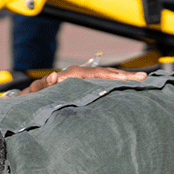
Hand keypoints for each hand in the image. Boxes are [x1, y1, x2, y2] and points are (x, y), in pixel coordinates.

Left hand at [17, 65, 145, 94]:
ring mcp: (82, 80)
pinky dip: (116, 83)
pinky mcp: (84, 87)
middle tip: (143, 78)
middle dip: (124, 76)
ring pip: (106, 77)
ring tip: (143, 80)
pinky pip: (103, 83)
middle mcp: (78, 75)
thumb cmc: (31, 98)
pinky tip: (130, 86)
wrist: (29, 100)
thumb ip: (42, 85)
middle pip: (104, 73)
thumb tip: (53, 76)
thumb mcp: (34, 92)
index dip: (108, 76)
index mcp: (69, 76)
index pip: (92, 74)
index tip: (123, 80)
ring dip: (124, 78)